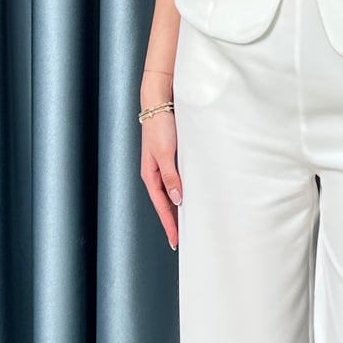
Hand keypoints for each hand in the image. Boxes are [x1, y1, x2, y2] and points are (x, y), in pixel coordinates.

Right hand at [140, 80, 182, 248]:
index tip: (176, 241)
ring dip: (179, 206)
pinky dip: (183, 190)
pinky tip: (192, 194)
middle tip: (183, 238)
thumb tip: (177, 199)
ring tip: (190, 222)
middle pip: (165, 202)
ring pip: (172, 192)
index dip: (169, 224)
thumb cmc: (159, 125)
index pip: (161, 206)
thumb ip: (171, 176)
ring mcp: (164, 165)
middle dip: (173, 220)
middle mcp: (156, 172)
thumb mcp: (165, 153)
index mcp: (150, 175)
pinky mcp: (172, 156)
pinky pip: (178, 179)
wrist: (159, 101)